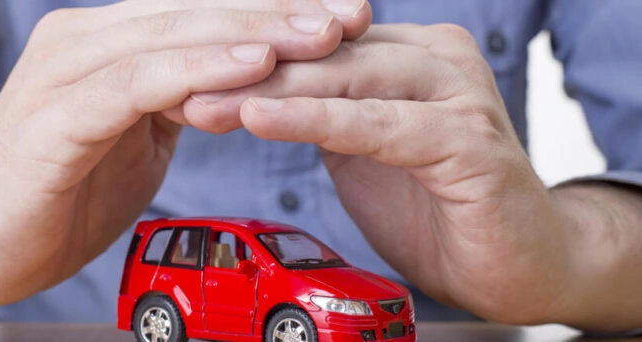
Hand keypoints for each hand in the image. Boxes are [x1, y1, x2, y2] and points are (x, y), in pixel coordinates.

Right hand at [0, 0, 371, 310]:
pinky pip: (139, 81)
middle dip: (280, 11)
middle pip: (197, 9)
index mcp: (109, 41)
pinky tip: (254, 64)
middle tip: (351, 12)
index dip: (274, 9)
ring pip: (175, 35)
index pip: (204, 10)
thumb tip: (237, 80)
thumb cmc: (61, 190)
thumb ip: (178, 100)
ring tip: (322, 33)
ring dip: (255, 32)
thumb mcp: (136, 136)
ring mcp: (67, 69)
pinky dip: (199, 70)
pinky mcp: (56, 112)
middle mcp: (86, 39)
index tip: (343, 15)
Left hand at [183, 24, 568, 323]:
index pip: (316, 43)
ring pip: (346, 79)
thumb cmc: (439, 204)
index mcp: (410, 52)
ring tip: (204, 103)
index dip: (249, 58)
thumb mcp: (366, 147)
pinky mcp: (465, 139)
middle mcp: (436, 58)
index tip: (184, 74)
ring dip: (268, 93)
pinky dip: (316, 121)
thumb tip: (254, 93)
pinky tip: (262, 118)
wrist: (519, 259)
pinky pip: (376, 124)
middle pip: (324, 53)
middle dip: (246, 72)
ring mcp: (456, 93)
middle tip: (175, 84)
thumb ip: (326, 113)